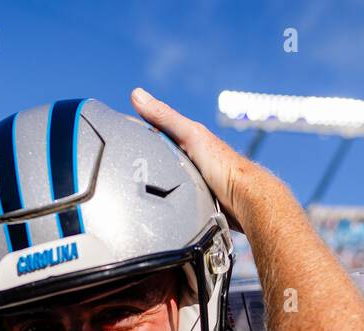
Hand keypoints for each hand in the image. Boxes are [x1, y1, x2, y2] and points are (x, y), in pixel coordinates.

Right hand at [130, 87, 272, 233]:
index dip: (139, 130)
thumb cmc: (223, 166)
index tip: (120, 133)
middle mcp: (191, 157)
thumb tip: (137, 94)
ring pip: (168, 177)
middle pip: (161, 155)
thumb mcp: (190, 135)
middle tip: (125, 163)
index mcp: (189, 139)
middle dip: (145, 159)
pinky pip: (175, 196)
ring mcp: (194, 179)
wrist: (243, 201)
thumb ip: (165, 117)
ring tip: (138, 186)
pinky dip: (167, 198)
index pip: (157, 130)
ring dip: (156, 182)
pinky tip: (161, 203)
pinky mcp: (196, 199)